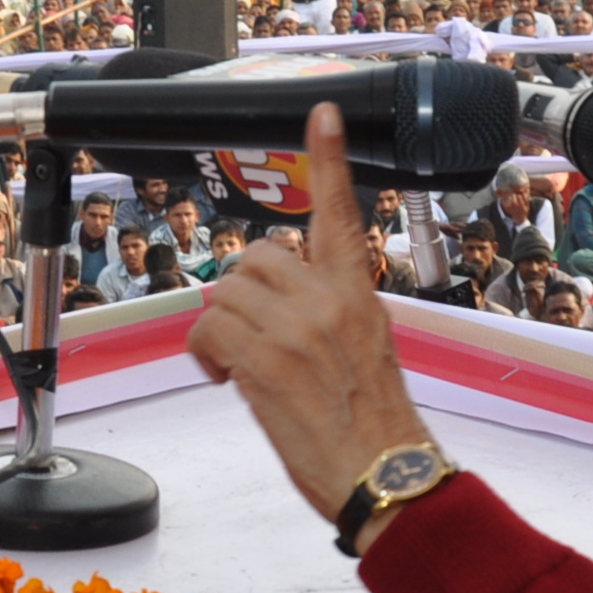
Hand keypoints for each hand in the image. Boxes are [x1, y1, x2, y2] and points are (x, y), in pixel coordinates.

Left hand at [185, 105, 434, 544]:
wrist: (386, 478)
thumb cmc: (378, 431)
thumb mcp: (370, 353)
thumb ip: (331, 318)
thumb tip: (285, 317)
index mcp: (360, 295)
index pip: (341, 212)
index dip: (328, 160)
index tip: (320, 114)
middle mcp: (330, 301)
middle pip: (255, 258)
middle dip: (239, 297)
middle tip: (247, 341)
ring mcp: (297, 329)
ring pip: (225, 295)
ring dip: (218, 332)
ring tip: (238, 370)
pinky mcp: (265, 361)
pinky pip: (209, 331)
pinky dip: (206, 356)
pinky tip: (227, 382)